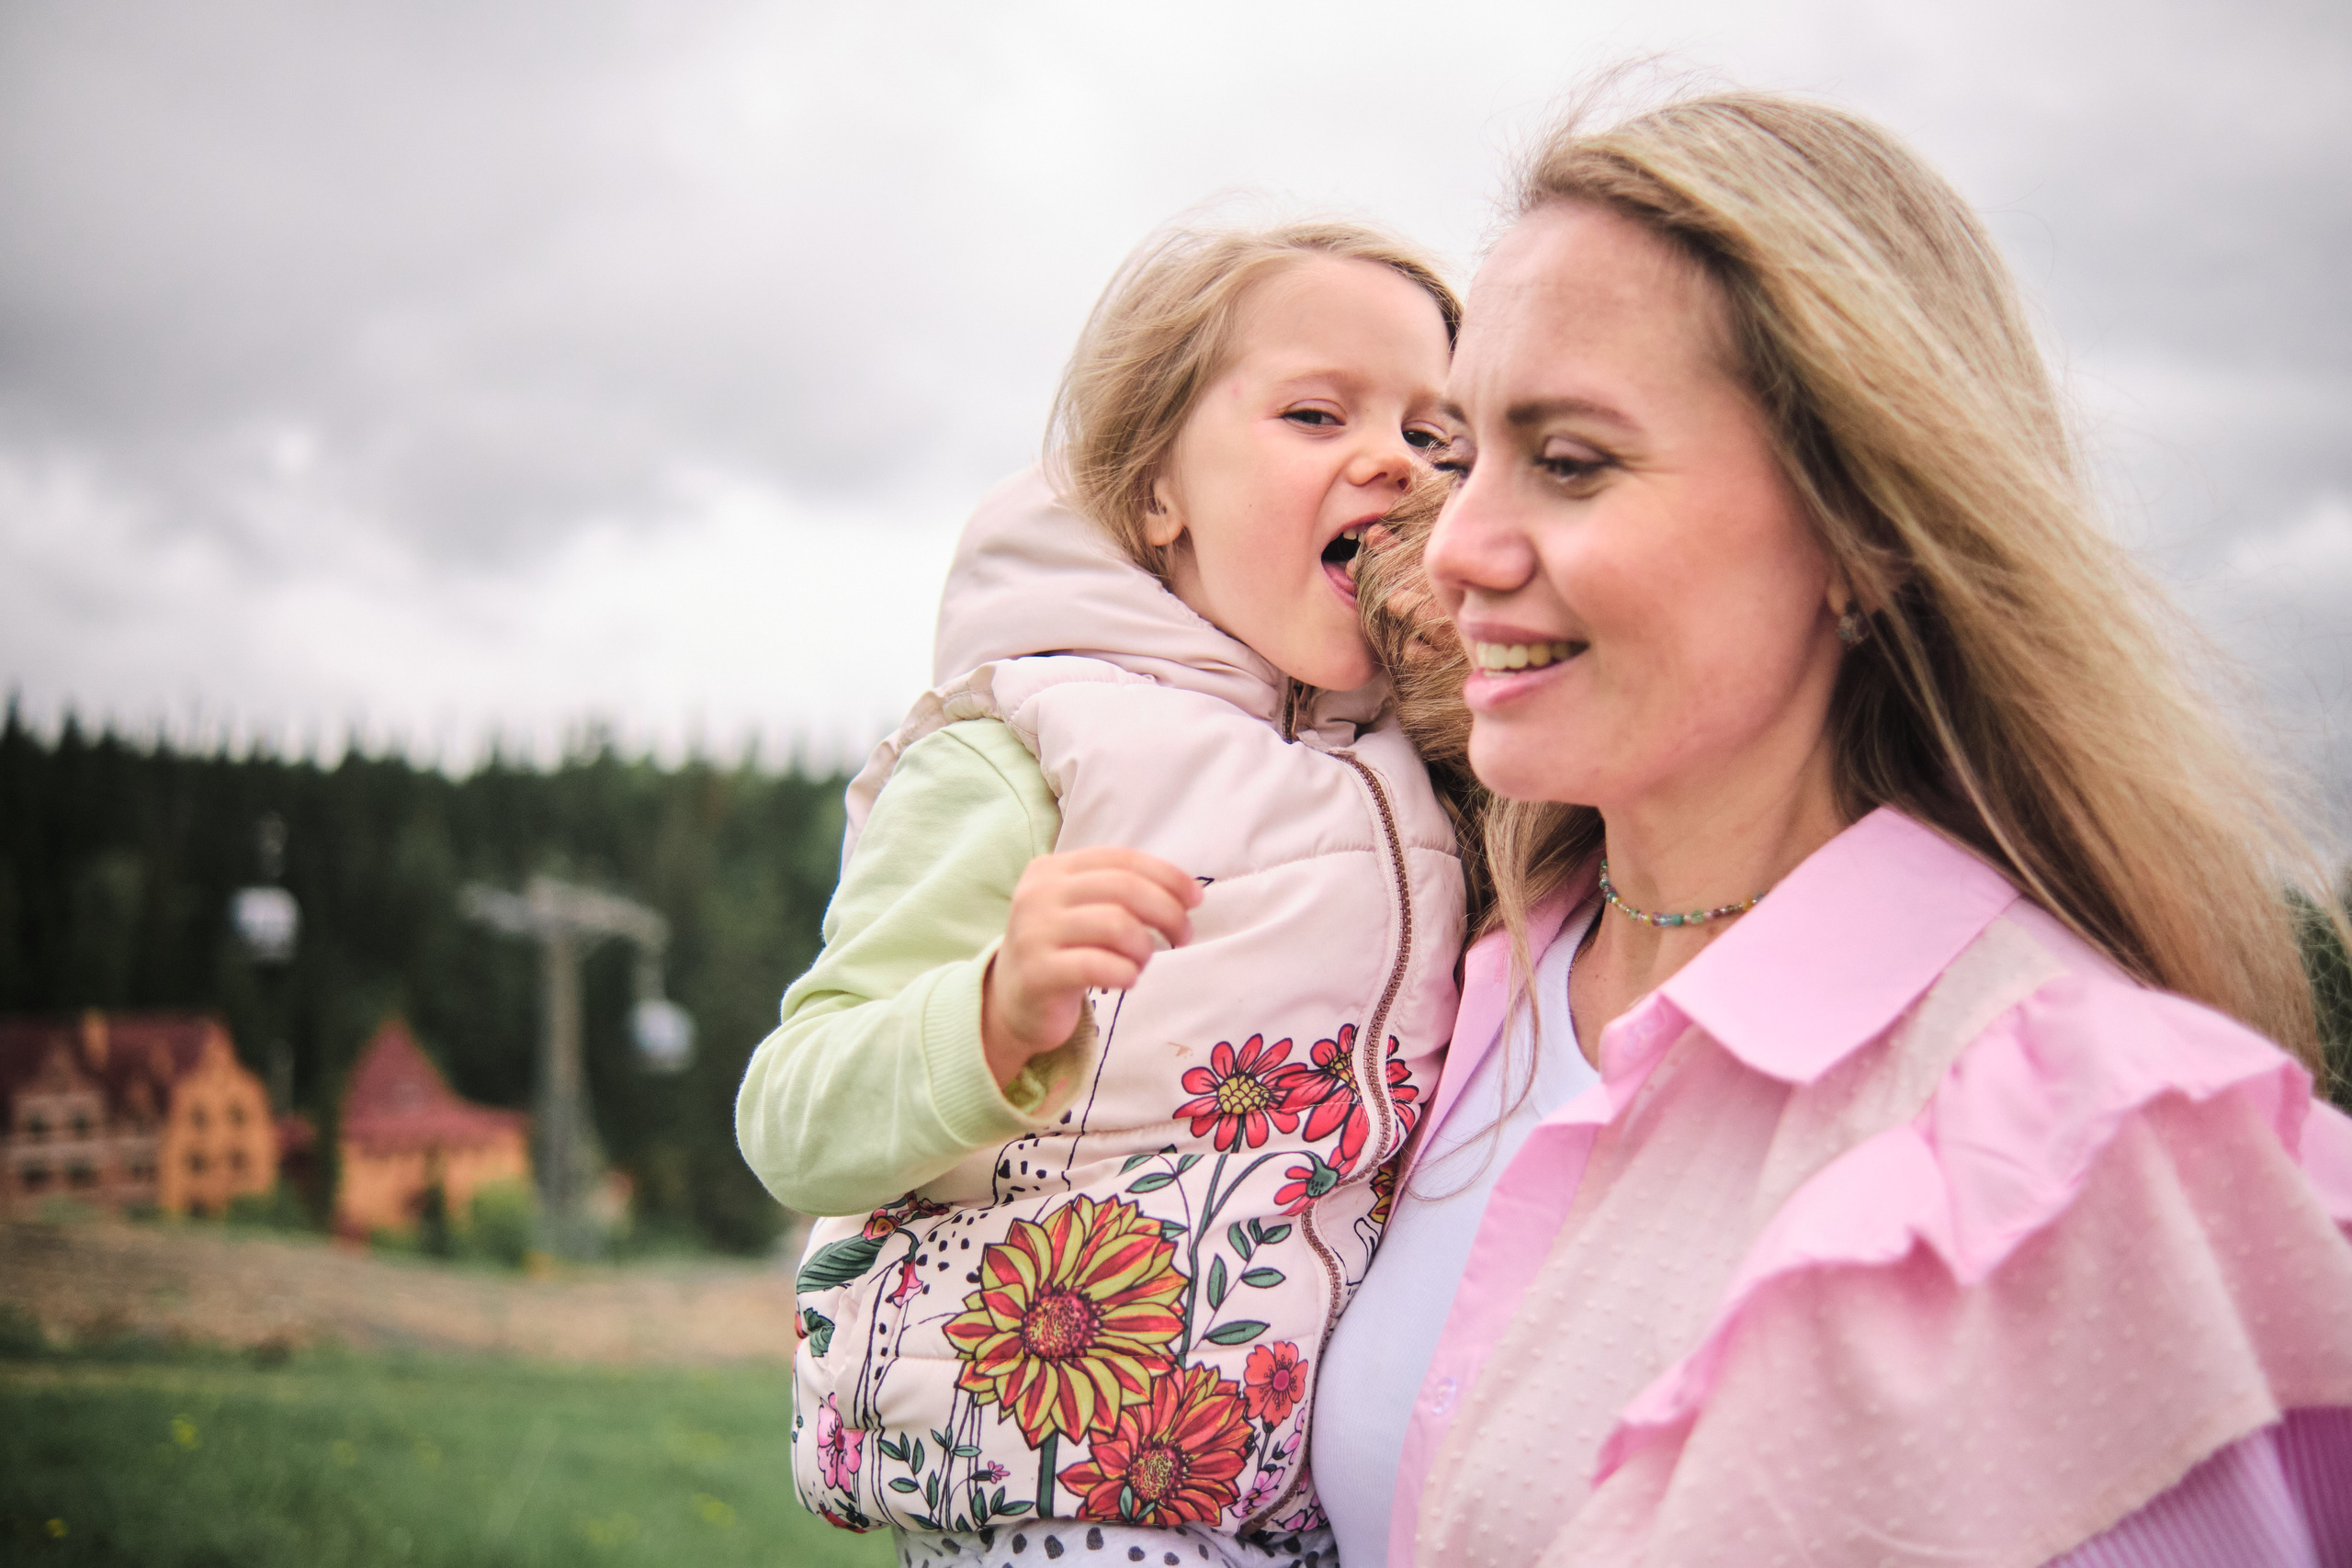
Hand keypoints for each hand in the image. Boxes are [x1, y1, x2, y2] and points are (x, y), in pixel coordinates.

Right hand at [982, 847, 1200, 1088]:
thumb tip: (1185, 893)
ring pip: (1116, 925)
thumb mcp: (1081, 909)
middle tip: (1182, 937)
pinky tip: (1127, 980)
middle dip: (1167, 912)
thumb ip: (1119, 892)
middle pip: (1124, 888)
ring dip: (1145, 947)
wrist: (1011, 1003)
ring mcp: (1034, 932)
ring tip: (1142, 962)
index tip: (1195, 900)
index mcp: (1052, 869)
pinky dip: (1127, 973)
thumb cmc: (1062, 951)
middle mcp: (1039, 893)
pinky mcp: (1038, 973)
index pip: (1122, 859)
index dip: (1168, 876)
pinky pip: (1099, 966)